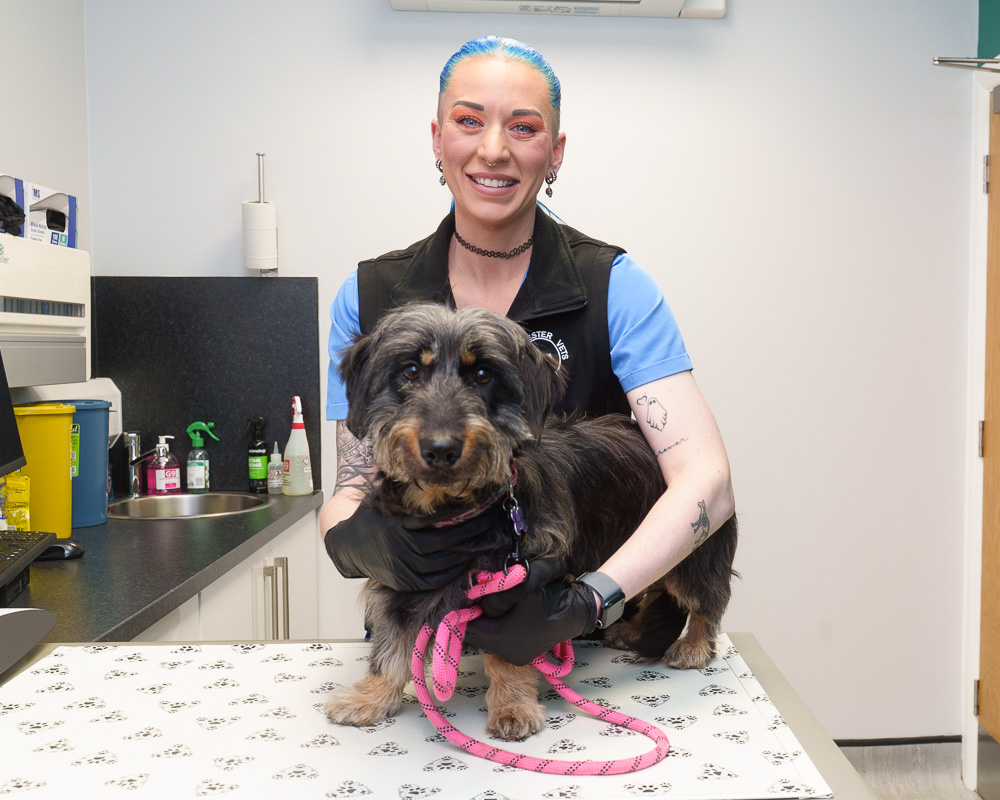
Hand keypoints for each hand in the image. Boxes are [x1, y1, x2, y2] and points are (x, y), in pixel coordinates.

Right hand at [324, 503, 499, 592]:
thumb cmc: (370, 517)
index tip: (481, 507)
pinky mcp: (406, 582)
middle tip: (491, 521)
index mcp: (401, 526)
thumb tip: (428, 468)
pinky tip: (466, 559)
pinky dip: (454, 570)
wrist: (346, 546)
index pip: (441, 521)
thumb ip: (405, 488)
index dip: (464, 515)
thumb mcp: (384, 497)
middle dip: (473, 532)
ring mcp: (405, 569)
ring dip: (468, 551)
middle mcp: (404, 549)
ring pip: (446, 562)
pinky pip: (436, 579)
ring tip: (485, 539)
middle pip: (448, 542)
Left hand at [464, 557, 599, 665]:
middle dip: (476, 616)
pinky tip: (506, 615)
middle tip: (481, 597)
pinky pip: (499, 642)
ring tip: (496, 605)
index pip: (469, 624)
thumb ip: (493, 592)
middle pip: (476, 633)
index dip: (468, 607)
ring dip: (487, 622)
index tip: (472, 593)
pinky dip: (498, 629)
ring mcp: (513, 656)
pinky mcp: (521, 655)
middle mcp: (504, 652)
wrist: (575, 612)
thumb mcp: (520, 587)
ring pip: (487, 638)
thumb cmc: (548, 598)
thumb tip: (474, 595)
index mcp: (500, 638)